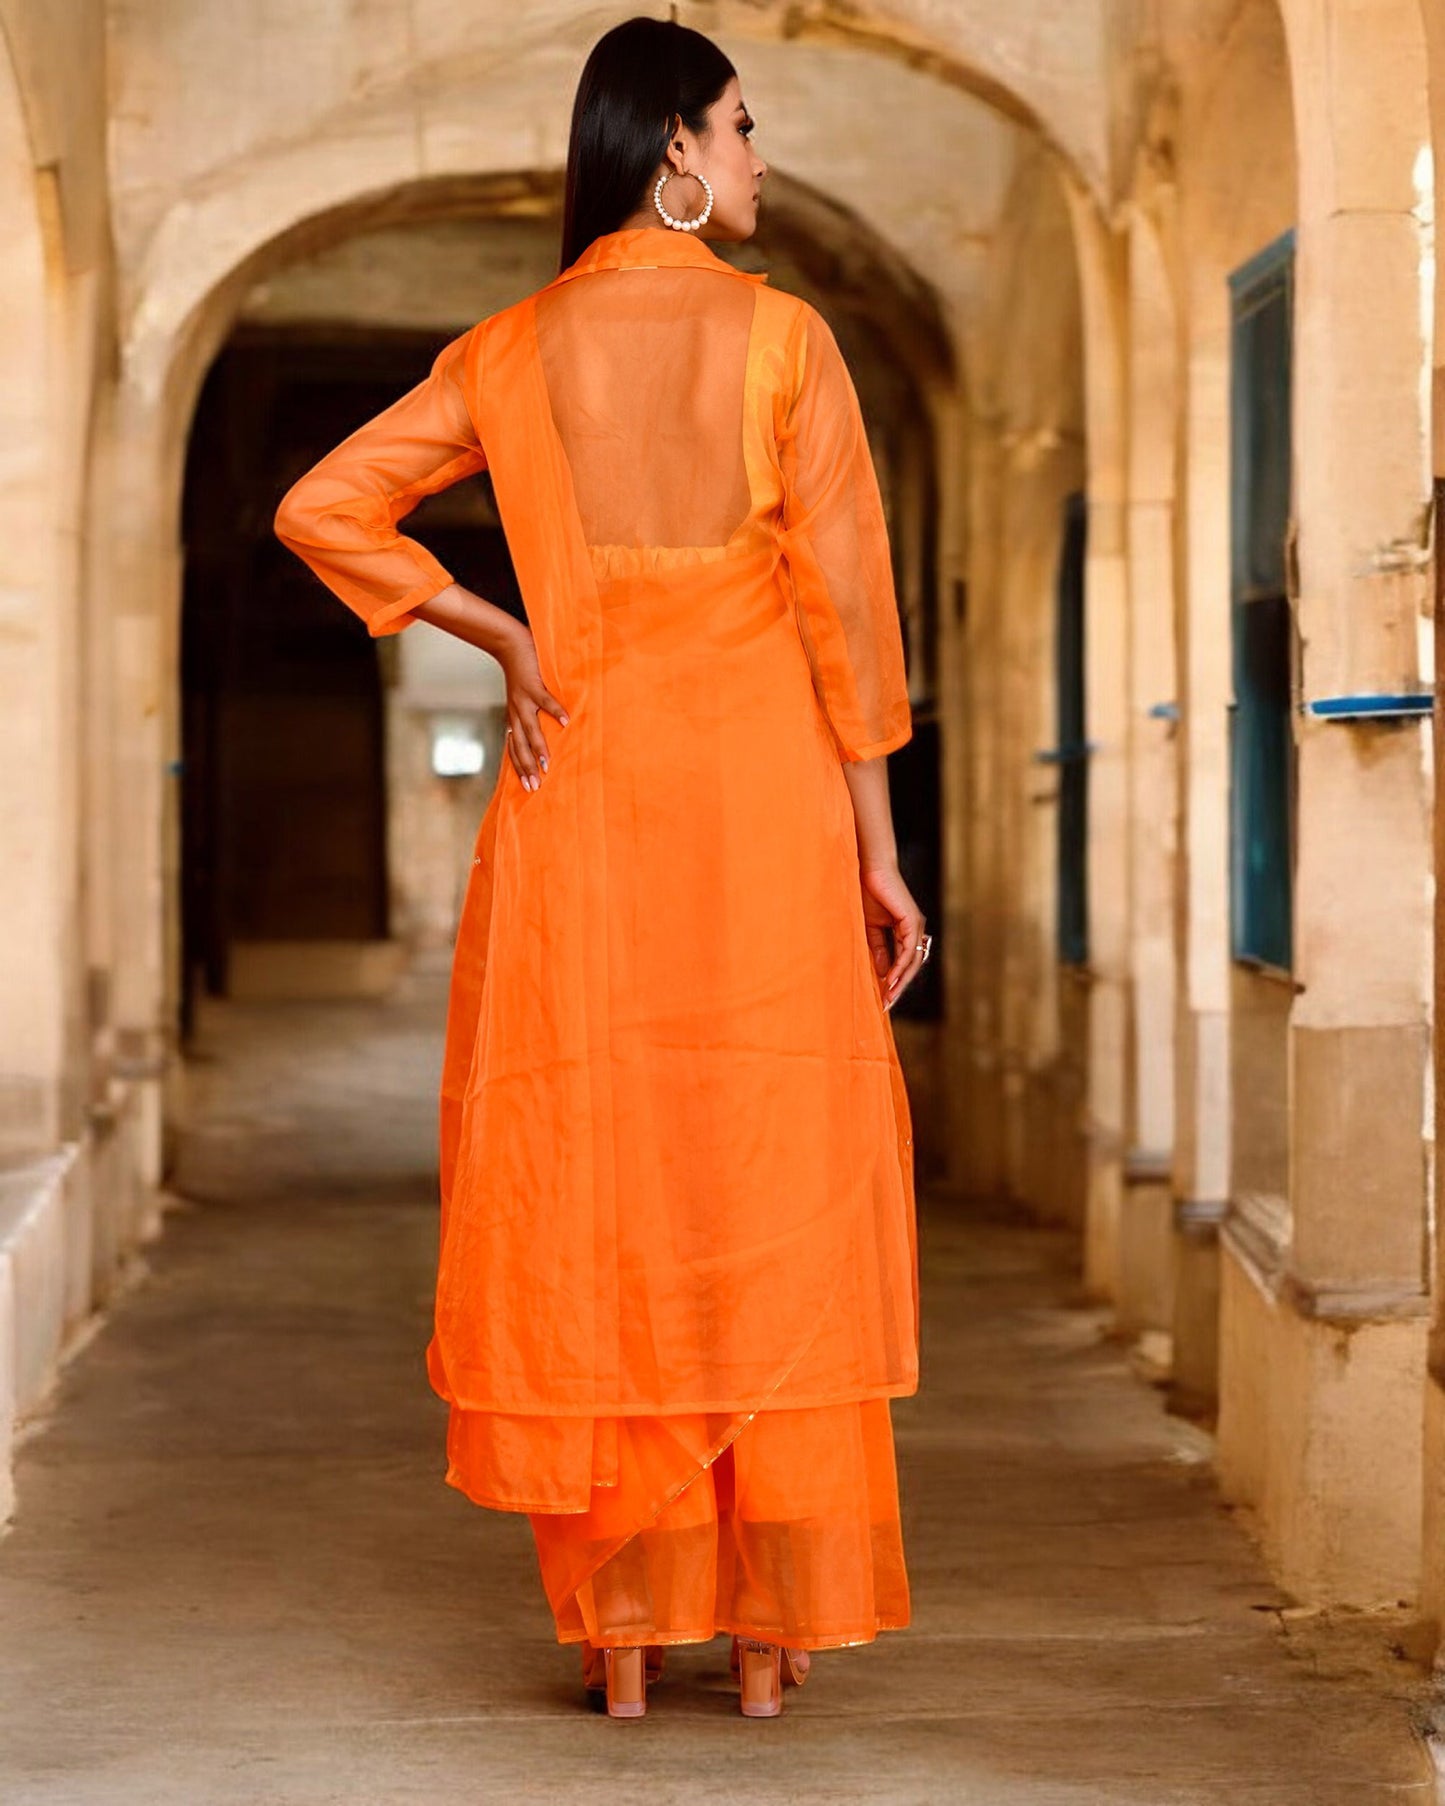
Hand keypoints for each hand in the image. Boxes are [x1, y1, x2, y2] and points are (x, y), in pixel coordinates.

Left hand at [498, 625, 568, 790]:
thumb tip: (543, 732)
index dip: (519, 768)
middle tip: (535, 786)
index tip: (527, 787)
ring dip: (538, 748)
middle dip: (526, 768)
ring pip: (529, 730)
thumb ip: (528, 714)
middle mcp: (515, 713)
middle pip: (519, 746)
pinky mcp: (533, 685)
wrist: (508, 645)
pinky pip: (545, 701)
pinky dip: (555, 712)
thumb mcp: (520, 698)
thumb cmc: (520, 673)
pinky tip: (566, 722)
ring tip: (547, 764)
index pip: (513, 749)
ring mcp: (523, 700)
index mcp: (513, 718)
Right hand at [860, 862, 927, 1010]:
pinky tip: (890, 979)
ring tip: (888, 998)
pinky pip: (908, 950)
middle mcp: (914, 929)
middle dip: (898, 987)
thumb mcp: (870, 928)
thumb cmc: (867, 893)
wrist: (868, 870)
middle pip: (911, 966)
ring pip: (913, 961)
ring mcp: (916, 925)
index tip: (881, 999)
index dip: (893, 981)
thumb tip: (884, 973)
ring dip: (900, 981)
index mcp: (904, 931)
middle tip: (885, 1006)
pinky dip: (900, 966)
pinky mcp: (912, 920)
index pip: (903, 962)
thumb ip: (878, 949)